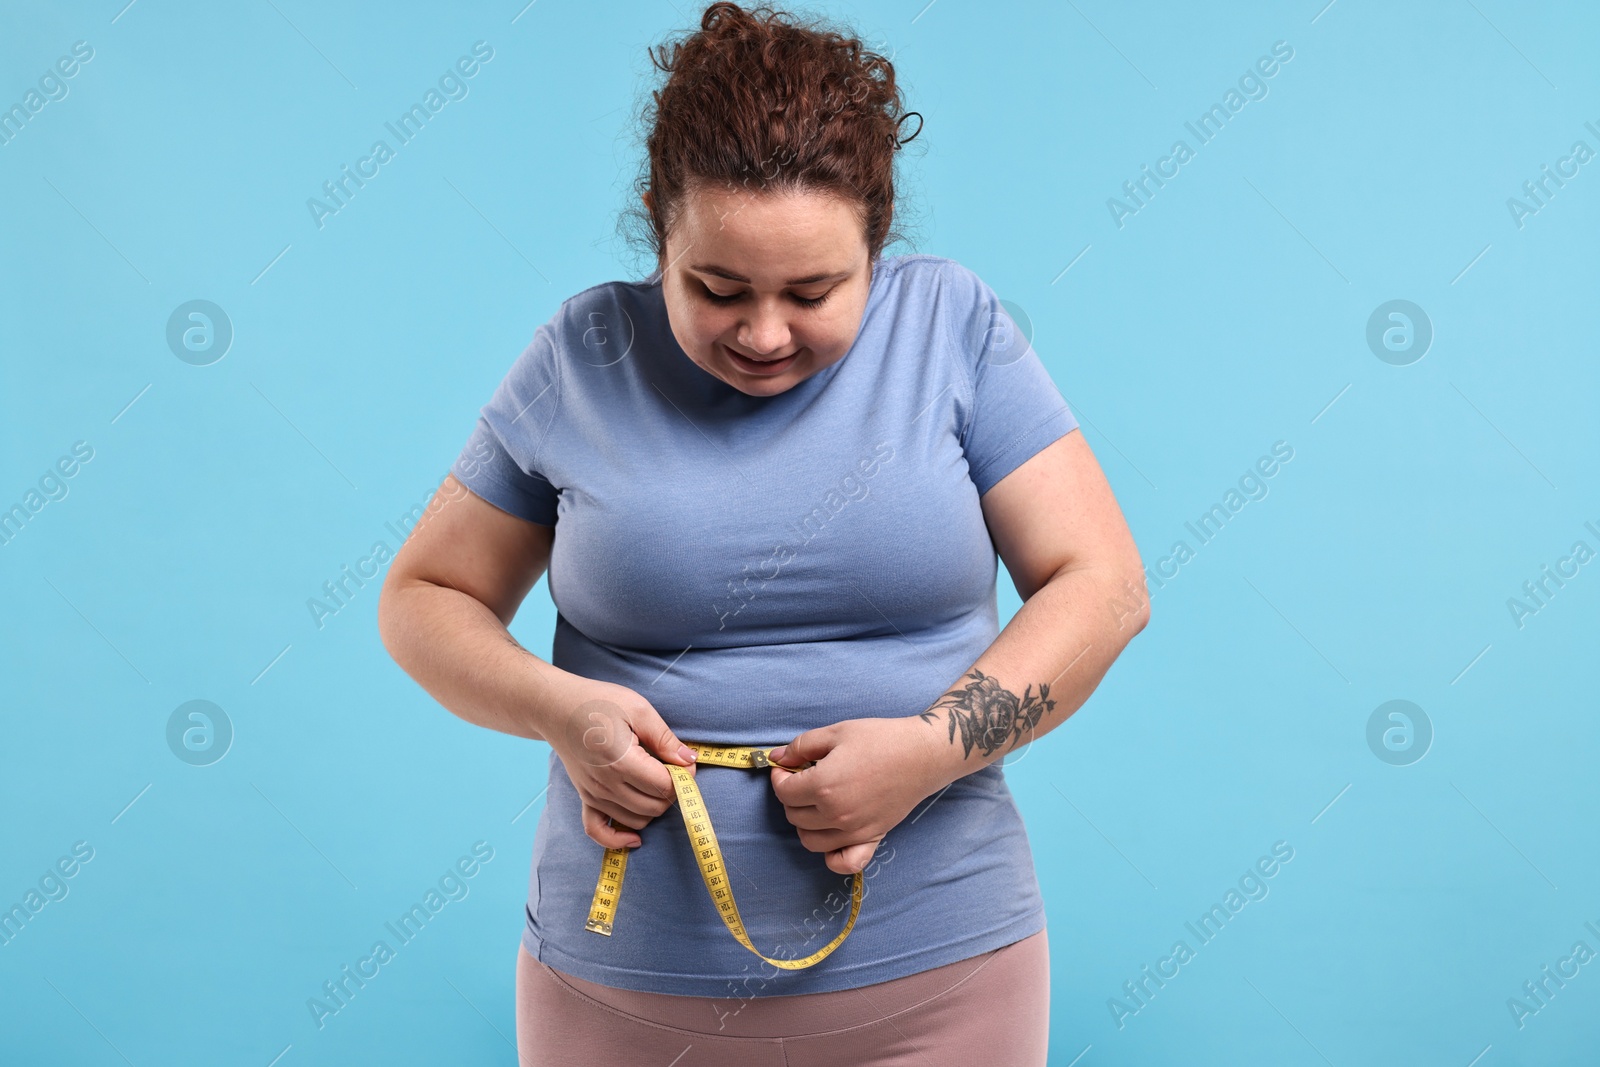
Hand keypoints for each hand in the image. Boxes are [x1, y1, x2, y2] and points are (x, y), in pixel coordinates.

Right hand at [547, 679, 696, 849]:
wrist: (556, 708)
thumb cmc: (598, 703)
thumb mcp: (638, 709)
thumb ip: (665, 738)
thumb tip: (689, 761)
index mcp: (621, 761)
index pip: (664, 786)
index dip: (683, 777)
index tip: (685, 762)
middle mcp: (606, 785)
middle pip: (654, 806)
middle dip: (672, 792)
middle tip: (673, 770)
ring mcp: (593, 795)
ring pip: (637, 821)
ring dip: (654, 807)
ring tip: (655, 782)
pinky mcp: (585, 798)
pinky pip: (599, 832)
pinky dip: (618, 839)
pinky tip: (635, 836)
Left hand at [768, 717, 950, 875]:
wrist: (921, 755)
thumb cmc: (881, 739)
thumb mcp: (837, 732)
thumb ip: (802, 746)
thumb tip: (777, 758)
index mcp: (823, 786)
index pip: (783, 793)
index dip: (779, 779)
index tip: (787, 769)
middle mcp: (835, 814)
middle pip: (794, 816)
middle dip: (791, 797)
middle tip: (803, 780)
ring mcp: (854, 831)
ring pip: (810, 841)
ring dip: (805, 824)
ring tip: (815, 804)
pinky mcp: (872, 838)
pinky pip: (844, 862)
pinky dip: (833, 857)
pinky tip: (833, 837)